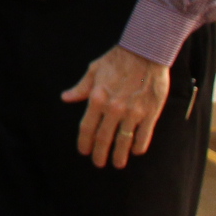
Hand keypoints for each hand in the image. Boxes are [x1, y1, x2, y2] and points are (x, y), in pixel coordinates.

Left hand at [62, 44, 169, 167]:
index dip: (85, 142)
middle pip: (104, 138)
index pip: (87, 127)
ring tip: (118, 163)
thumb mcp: (94, 70)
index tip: (84, 151)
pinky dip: (139, 145)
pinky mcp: (150, 113)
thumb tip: (65, 98)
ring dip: (120, 154)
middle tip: (99, 163)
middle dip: (100, 153)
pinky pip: (144, 135)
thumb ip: (81, 88)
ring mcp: (133, 112)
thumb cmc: (117, 60)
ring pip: (124, 140)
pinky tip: (136, 151)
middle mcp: (114, 109)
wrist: (146, 52)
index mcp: (97, 98)